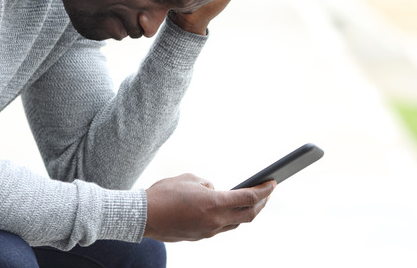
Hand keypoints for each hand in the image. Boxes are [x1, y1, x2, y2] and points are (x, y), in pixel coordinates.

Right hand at [144, 173, 275, 241]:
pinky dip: (230, 218)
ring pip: (235, 223)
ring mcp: (208, 232)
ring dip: (246, 213)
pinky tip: (229, 210)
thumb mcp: (189, 179)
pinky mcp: (199, 237)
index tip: (273, 183)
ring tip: (252, 202)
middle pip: (248, 215)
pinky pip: (221, 227)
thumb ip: (208, 184)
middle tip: (267, 193)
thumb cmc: (163, 194)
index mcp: (214, 203)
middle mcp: (215, 221)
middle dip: (261, 203)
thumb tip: (215, 191)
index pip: (248, 197)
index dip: (264, 190)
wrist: (143, 217)